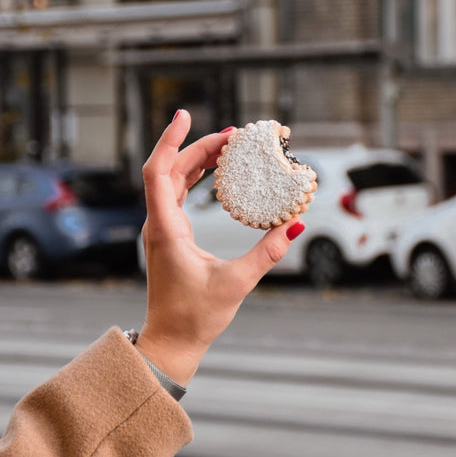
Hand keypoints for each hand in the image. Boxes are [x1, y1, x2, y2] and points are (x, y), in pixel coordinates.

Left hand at [136, 110, 304, 384]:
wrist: (171, 342)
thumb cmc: (195, 317)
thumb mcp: (237, 283)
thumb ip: (267, 253)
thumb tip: (296, 225)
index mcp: (166, 230)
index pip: (159, 171)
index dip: (171, 139)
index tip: (184, 114)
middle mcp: (159, 224)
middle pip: (170, 170)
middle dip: (198, 147)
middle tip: (232, 136)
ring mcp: (162, 230)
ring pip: (172, 181)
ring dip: (196, 161)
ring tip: (227, 148)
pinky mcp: (169, 237)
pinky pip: (176, 196)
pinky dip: (193, 179)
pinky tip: (213, 174)